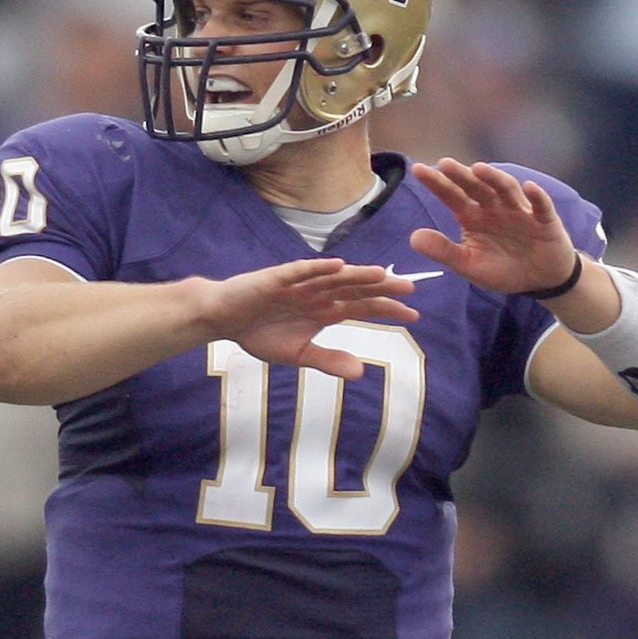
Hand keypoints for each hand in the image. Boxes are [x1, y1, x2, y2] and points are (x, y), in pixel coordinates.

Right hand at [192, 256, 420, 381]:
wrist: (223, 318)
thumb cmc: (260, 332)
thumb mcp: (298, 354)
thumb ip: (327, 360)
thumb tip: (361, 372)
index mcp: (324, 310)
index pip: (363, 308)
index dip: (387, 310)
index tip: (413, 316)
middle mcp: (318, 293)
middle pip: (356, 289)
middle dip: (382, 289)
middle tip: (411, 290)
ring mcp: (299, 283)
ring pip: (334, 277)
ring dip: (357, 275)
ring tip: (383, 274)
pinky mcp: (277, 278)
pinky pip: (300, 271)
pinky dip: (318, 268)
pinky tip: (338, 266)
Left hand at [407, 160, 583, 297]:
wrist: (540, 280)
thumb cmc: (503, 268)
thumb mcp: (469, 265)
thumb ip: (444, 251)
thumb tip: (413, 238)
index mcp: (473, 216)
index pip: (452, 195)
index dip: (436, 183)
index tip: (418, 170)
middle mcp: (494, 208)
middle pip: (476, 187)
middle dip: (461, 175)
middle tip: (445, 164)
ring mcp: (519, 211)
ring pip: (506, 190)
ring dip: (494, 179)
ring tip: (479, 169)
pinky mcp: (544, 220)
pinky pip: (541, 206)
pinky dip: (537, 197)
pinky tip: (529, 187)